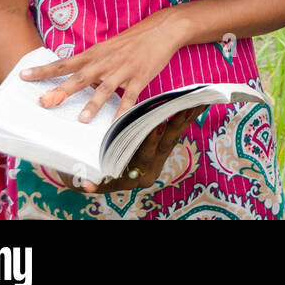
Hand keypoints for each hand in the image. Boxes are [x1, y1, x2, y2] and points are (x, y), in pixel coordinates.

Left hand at [21, 12, 183, 121]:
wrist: (162, 30)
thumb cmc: (133, 39)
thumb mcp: (108, 47)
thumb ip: (92, 63)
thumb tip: (76, 79)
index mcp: (95, 53)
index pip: (64, 62)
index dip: (44, 70)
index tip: (24, 76)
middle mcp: (106, 61)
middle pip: (80, 77)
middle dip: (62, 91)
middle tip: (45, 102)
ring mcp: (123, 70)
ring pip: (105, 89)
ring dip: (93, 104)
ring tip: (82, 120)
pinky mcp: (139, 78)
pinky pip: (130, 98)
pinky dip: (123, 112)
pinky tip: (115, 124)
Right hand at [58, 105, 205, 193]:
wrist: (94, 178)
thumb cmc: (86, 175)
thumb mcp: (85, 180)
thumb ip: (88, 182)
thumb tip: (87, 185)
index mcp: (135, 176)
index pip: (145, 159)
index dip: (150, 143)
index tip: (155, 128)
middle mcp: (150, 167)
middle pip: (165, 144)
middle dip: (173, 125)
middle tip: (181, 109)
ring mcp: (159, 156)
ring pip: (175, 134)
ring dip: (186, 117)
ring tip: (197, 100)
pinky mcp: (164, 144)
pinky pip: (178, 129)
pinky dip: (188, 115)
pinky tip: (199, 101)